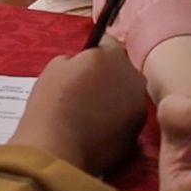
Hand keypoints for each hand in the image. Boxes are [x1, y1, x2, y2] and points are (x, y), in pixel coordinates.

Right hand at [9, 41, 146, 174]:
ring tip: (88, 112)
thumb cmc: (52, 102)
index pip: (107, 43)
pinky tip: (93, 129)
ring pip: (125, 96)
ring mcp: (138, 108)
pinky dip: (113, 121)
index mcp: (113, 56)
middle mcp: (133, 78)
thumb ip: (77, 60)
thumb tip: (84, 68)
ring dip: (112, 99)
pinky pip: (125, 119)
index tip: (81, 63)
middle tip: (83, 89)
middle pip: (121, 70)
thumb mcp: (57, 66)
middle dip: (106, 75)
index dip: (92, 51)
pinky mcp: (136, 134)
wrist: (58, 148)